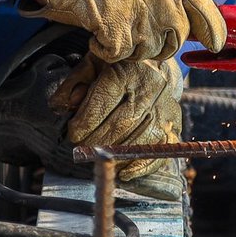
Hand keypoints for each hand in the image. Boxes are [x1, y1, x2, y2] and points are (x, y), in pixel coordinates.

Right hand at [26, 0, 225, 61]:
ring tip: (114, 27)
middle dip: (160, 46)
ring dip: (131, 48)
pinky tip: (98, 34)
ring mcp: (144, 20)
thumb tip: (190, 27)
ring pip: (148, 52)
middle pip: (176, 41)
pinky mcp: (121, 35)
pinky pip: (120, 56)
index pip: (204, 9)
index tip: (217, 45)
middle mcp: (164, 3)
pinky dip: (106, 50)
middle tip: (137, 36)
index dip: (214, 29)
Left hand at [59, 51, 180, 157]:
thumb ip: (73, 84)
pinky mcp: (174, 122)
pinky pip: (161, 149)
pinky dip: (142, 165)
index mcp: (125, 71)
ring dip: (115, 155)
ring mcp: (164, 107)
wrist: (153, 63)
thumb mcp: (91, 65)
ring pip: (139, 139)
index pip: (103, 101)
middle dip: (96, 142)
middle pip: (120, 124)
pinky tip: (125, 172)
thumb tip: (61, 107)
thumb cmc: (117, 67)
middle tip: (82, 150)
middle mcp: (149, 87)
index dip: (84, 123)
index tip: (73, 134)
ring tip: (99, 158)